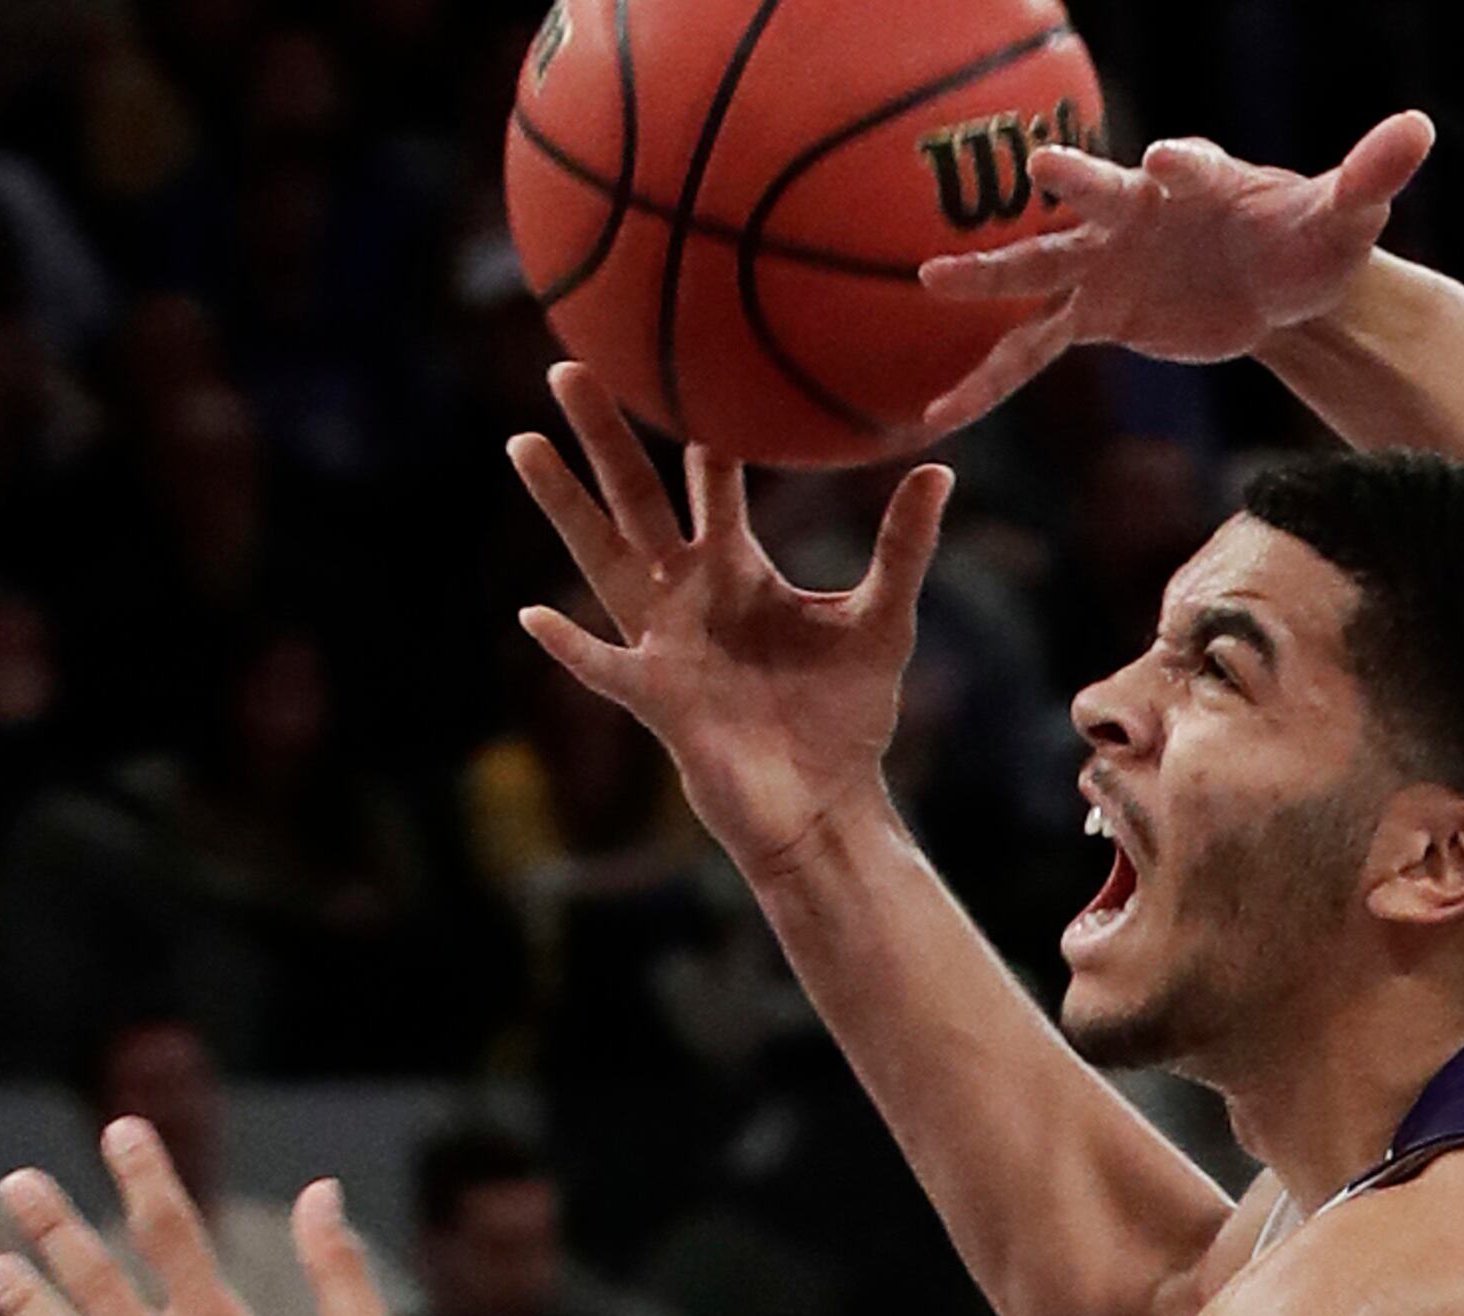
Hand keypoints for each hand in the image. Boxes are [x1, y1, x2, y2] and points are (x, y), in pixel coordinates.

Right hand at [508, 362, 954, 878]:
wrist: (827, 800)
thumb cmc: (845, 714)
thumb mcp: (884, 620)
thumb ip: (903, 547)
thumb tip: (940, 471)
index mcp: (737, 571)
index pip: (714, 487)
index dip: (708, 436)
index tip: (692, 370)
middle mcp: (689, 595)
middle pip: (636, 499)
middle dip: (604, 438)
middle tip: (569, 366)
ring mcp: (665, 642)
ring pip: (602, 558)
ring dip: (564, 504)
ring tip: (523, 442)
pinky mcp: (660, 698)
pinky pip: (606, 667)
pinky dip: (572, 647)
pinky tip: (534, 616)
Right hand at [914, 111, 1434, 429]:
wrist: (1275, 280)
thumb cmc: (1307, 234)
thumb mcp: (1346, 212)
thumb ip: (1372, 173)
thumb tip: (1420, 126)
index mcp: (1199, 177)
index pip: (1190, 164)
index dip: (1178, 162)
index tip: (1164, 160)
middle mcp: (1137, 209)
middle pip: (1099, 196)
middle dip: (1075, 187)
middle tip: (1042, 174)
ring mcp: (1106, 261)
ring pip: (1041, 269)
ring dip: (990, 276)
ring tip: (932, 280)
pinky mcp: (1097, 315)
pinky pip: (1035, 347)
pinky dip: (990, 377)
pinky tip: (942, 409)